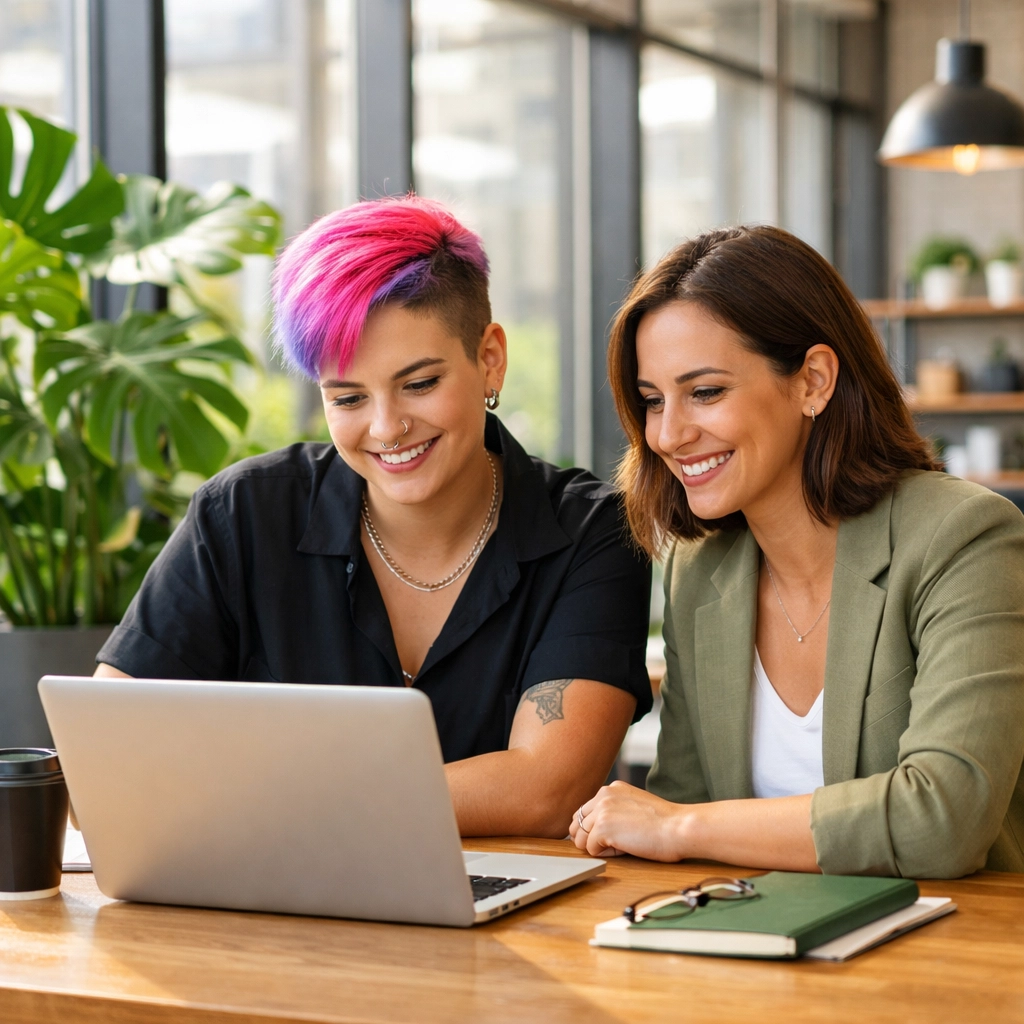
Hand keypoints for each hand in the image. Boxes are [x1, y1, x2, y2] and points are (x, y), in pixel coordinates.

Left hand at [568, 781, 688, 860]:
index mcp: (611, 789)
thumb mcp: (634, 806)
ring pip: (581, 838)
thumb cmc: (664, 823)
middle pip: (578, 824)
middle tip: (614, 843)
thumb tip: (592, 831)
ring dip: (598, 847)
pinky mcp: (603, 827)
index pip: (585, 812)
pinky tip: (625, 848)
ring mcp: (602, 810)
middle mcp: (603, 795)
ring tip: (622, 845)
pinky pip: (590, 849)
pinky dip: (605, 854)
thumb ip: (614, 811)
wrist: (679, 827)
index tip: (611, 836)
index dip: (594, 829)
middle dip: (590, 838)